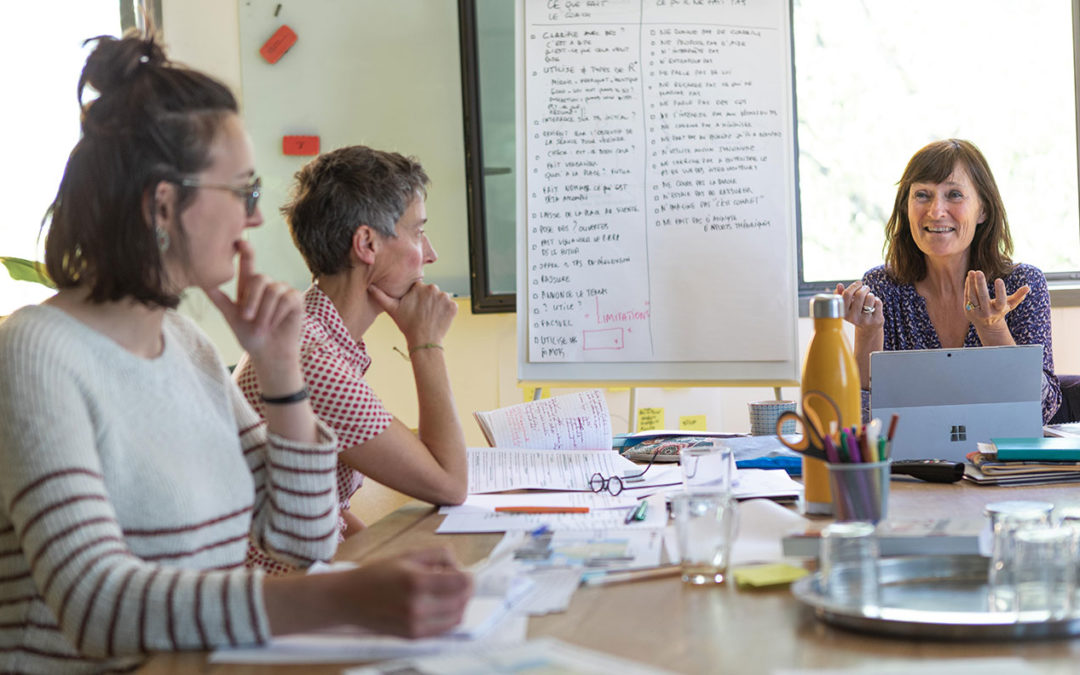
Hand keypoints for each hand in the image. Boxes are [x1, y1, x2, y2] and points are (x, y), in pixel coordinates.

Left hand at [204, 240, 302, 363]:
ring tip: (262, 328)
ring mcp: (283, 291)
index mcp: (250, 286)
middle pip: (259, 278)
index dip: (245, 251)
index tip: (239, 241)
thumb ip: (218, 298)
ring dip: (265, 312)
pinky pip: (287, 299)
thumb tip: (201, 282)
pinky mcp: (297, 299)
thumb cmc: (250, 337)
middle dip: (252, 299)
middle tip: (247, 318)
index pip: (248, 263)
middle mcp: (267, 285)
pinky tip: (276, 323)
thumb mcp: (231, 316)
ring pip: (272, 290)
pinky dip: (278, 314)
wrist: (269, 355)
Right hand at [341, 548, 472, 637]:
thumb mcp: (408, 555)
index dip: (468, 576)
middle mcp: (418, 606)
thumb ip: (438, 555)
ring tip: (446, 593)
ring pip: (457, 616)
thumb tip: (459, 566)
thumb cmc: (377, 574)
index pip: (462, 583)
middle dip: (465, 588)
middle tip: (455, 580)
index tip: (462, 572)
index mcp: (417, 582)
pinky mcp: (413, 636)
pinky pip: (445, 629)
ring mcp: (416, 625)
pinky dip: (449, 617)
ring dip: (459, 603)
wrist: (349, 599)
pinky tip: (440, 606)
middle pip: (462, 600)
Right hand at [369, 282, 456, 348]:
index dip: (417, 298)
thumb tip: (370, 286)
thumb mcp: (392, 310)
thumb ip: (381, 296)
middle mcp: (433, 288)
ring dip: (437, 306)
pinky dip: (446, 312)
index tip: (415, 307)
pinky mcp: (453, 306)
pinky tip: (438, 319)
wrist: (424, 341)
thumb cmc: (407, 325)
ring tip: (430, 317)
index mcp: (419, 287)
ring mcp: (444, 297)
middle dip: (428, 301)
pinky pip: (450, 306)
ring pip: (441, 299)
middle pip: (431, 292)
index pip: (419, 288)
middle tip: (422, 313)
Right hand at [835, 281, 882, 328]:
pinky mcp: (876, 320)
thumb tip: (839, 285)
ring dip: (871, 295)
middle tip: (866, 289)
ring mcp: (865, 319)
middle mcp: (853, 317)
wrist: (868, 329)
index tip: (858, 283)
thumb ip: (841, 295)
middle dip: (864, 288)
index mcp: (844, 312)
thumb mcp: (848, 305)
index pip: (847, 294)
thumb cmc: (857, 312)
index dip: (854, 286)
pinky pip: (878, 302)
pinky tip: (874, 305)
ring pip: (870, 297)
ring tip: (869, 298)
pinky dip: (877, 300)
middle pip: (859, 294)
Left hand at [964, 270, 1028, 328]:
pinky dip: (967, 286)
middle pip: (983, 297)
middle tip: (979, 272)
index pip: (1000, 301)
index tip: (999, 279)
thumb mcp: (1010, 304)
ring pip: (972, 296)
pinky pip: (967, 296)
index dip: (1000, 291)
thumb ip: (1018, 296)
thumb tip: (1028, 287)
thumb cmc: (1000, 311)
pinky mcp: (967, 310)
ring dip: (971, 283)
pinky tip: (969, 277)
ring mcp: (976, 312)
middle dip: (980, 284)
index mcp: (999, 310)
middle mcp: (987, 312)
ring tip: (972, 271)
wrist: (986, 325)